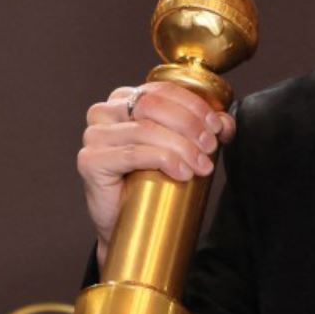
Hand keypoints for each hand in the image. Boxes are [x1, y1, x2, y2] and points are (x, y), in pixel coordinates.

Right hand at [78, 82, 237, 265]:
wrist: (127, 223)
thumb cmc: (151, 182)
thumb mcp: (182, 149)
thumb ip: (202, 130)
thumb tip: (224, 122)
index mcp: (124, 100)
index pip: (162, 90)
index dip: (194, 106)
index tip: (217, 127)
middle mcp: (104, 112)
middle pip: (153, 106)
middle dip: (190, 125)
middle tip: (210, 148)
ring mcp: (94, 136)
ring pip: (146, 130)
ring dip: (182, 147)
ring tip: (201, 166)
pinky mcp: (90, 161)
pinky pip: (133, 154)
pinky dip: (164, 160)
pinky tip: (182, 173)